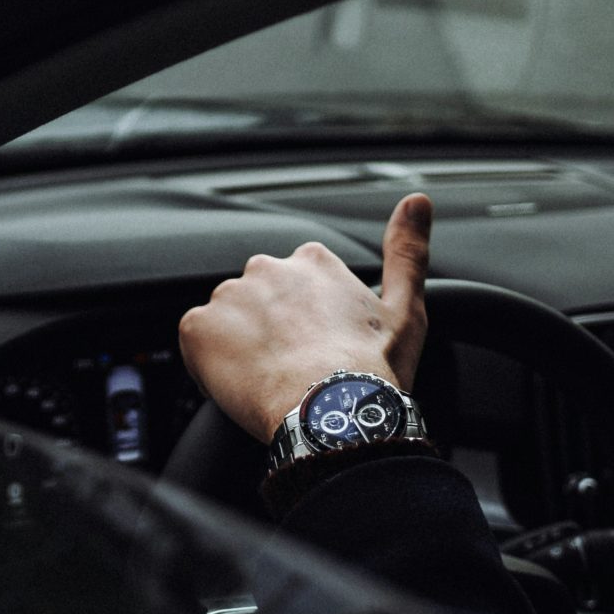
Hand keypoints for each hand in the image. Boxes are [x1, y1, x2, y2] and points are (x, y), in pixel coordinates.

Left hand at [179, 193, 431, 440]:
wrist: (333, 413)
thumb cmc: (372, 371)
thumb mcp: (406, 310)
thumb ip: (407, 252)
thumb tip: (417, 200)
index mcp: (313, 262)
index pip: (297, 287)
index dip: (306, 324)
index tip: (318, 350)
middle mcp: (266, 268)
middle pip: (260, 302)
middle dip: (271, 332)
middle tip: (293, 371)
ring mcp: (228, 298)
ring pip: (227, 322)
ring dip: (240, 347)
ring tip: (269, 382)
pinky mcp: (197, 329)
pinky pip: (196, 344)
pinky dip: (210, 365)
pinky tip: (242, 386)